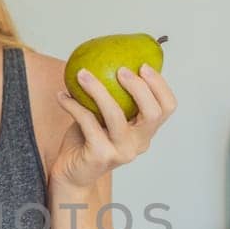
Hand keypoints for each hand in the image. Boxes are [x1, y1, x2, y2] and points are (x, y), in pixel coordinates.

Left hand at [50, 64, 176, 189]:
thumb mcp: (104, 116)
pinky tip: (62, 95)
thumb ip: (113, 95)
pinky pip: (88, 122)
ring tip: (82, 74)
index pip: (167, 108)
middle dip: (139, 87)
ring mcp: (122, 152)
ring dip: (98, 90)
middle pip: (153, 113)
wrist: (71, 173)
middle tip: (119, 69)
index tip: (143, 65)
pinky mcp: (100, 156)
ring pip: (117, 115)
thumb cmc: (88, 140)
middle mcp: (139, 144)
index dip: (160, 85)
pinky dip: (73, 105)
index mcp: (145, 132)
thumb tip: (108, 55)